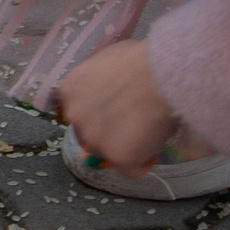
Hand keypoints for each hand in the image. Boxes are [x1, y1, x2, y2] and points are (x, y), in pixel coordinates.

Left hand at [51, 39, 176, 171]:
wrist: (159, 75)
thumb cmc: (141, 59)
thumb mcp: (109, 60)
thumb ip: (100, 80)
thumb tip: (111, 88)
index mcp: (70, 89)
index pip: (79, 110)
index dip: (99, 113)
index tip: (117, 111)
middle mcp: (75, 116)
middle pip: (89, 133)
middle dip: (109, 131)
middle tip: (134, 123)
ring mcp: (94, 138)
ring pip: (108, 152)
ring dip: (125, 147)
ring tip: (149, 133)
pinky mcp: (118, 156)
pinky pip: (130, 170)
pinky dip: (142, 164)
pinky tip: (154, 152)